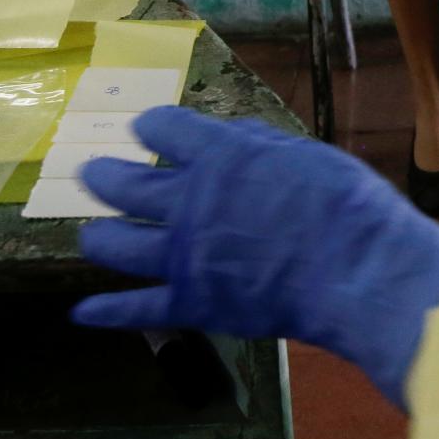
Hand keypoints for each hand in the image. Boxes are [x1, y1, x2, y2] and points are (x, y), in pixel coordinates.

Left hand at [71, 107, 438, 407]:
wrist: (356, 270)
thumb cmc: (344, 204)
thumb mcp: (304, 153)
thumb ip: (257, 146)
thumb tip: (228, 137)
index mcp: (217, 156)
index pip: (162, 128)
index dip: (152, 126)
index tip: (149, 130)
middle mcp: (186, 201)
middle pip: (122, 183)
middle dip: (102, 175)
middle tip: (92, 172)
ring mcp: (181, 256)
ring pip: (115, 243)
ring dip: (97, 236)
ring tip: (89, 233)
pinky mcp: (189, 303)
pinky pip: (136, 310)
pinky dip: (106, 311)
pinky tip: (82, 312)